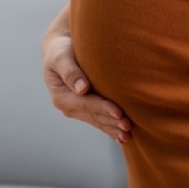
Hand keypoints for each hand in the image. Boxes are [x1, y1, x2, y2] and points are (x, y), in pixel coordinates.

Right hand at [42, 6, 131, 143]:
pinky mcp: (84, 109)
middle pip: (93, 116)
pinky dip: (110, 129)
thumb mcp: (60, 56)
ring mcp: (76, 110)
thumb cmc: (61, 49)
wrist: (60, 50)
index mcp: (61, 96)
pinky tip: (122, 138)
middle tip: (129, 126)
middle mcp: (68, 106)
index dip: (102, 108)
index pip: (85, 104)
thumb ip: (70, 71)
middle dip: (111, 122)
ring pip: (97, 121)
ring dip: (112, 129)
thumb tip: (82, 89)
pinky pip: (98, 121)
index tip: (119, 113)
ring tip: (128, 135)